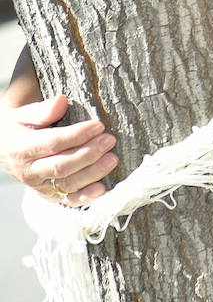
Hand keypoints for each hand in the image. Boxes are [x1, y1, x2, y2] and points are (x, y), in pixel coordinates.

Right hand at [1, 94, 117, 205]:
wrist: (7, 146)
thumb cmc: (20, 128)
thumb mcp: (24, 114)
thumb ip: (43, 110)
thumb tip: (61, 101)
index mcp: (22, 149)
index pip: (52, 143)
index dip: (77, 135)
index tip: (99, 125)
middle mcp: (29, 171)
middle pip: (62, 166)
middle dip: (89, 154)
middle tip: (109, 140)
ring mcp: (39, 185)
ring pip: (67, 184)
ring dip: (93, 173)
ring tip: (112, 159)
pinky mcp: (49, 195)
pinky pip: (68, 200)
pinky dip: (86, 197)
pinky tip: (102, 189)